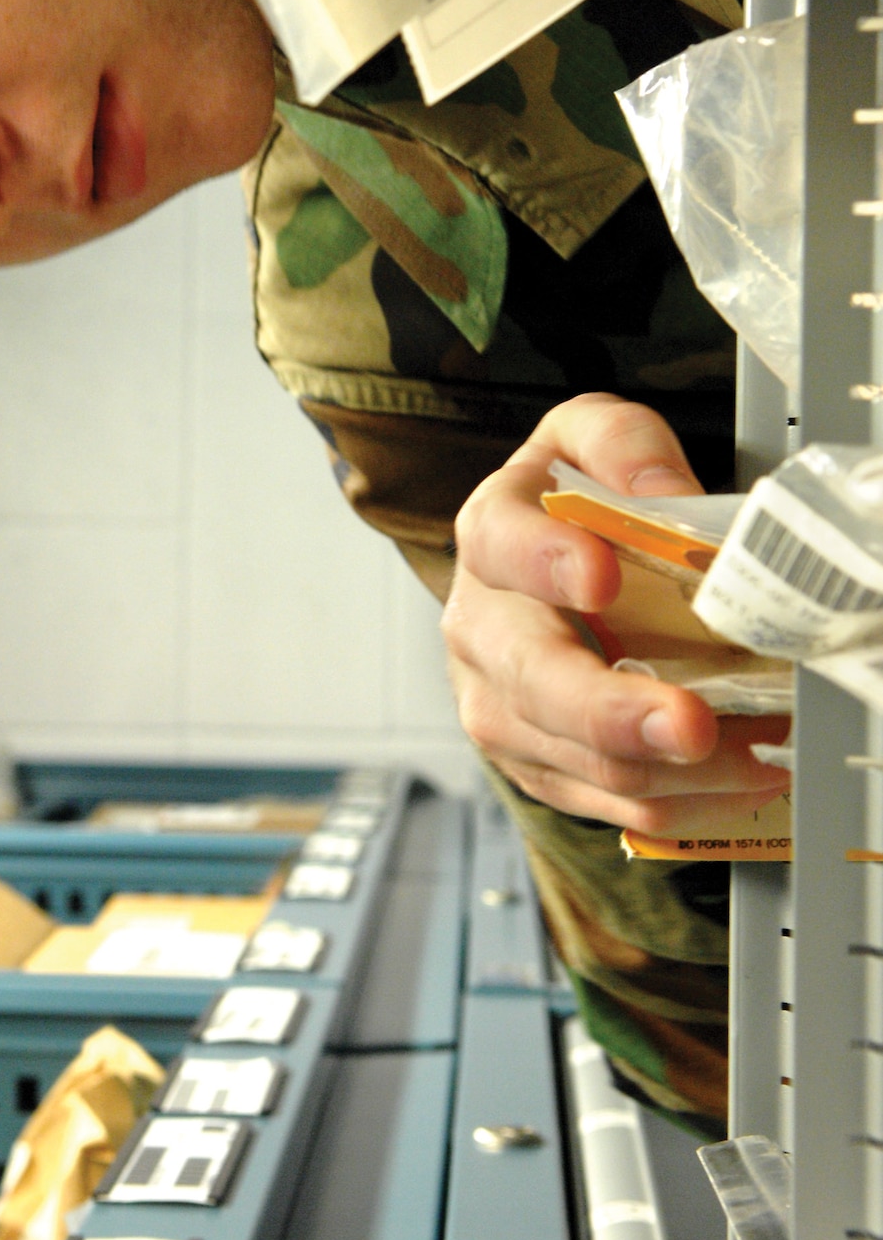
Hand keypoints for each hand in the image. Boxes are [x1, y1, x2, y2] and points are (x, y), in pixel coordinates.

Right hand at [443, 394, 791, 834]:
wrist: (530, 573)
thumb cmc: (567, 508)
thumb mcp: (589, 439)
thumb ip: (624, 444)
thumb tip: (670, 498)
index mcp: (490, 535)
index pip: (502, 546)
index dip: (547, 562)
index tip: (601, 575)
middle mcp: (480, 630)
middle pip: (534, 682)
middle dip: (615, 712)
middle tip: (688, 724)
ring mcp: (499, 707)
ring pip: (581, 759)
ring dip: (675, 768)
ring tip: (759, 751)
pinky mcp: (535, 767)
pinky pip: (609, 801)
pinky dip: (683, 798)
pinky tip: (739, 776)